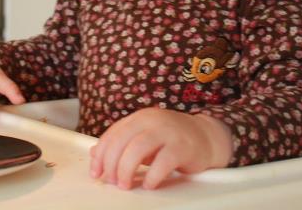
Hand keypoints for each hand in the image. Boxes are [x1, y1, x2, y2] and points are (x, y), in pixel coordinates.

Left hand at [89, 107, 231, 189]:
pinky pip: (162, 162)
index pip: (112, 134)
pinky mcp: (183, 146)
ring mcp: (168, 132)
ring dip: (126, 170)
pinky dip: (152, 176)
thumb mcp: (144, 138)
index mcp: (140, 118)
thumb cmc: (172, 140)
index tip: (96, 172)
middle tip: (111, 181)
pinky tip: (149, 183)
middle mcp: (152, 121)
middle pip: (122, 141)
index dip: (101, 155)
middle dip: (111, 164)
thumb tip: (95, 154)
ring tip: (125, 184)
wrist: (206, 137)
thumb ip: (122, 144)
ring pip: (138, 149)